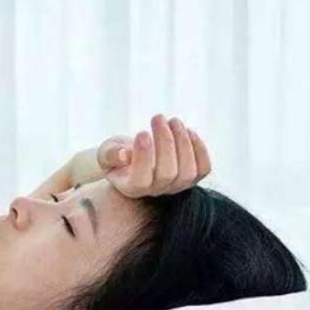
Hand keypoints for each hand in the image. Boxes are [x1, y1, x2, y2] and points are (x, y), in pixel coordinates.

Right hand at [73, 114, 210, 197]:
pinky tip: (188, 131)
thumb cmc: (117, 155)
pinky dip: (199, 149)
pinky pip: (203, 169)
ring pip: (187, 171)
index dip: (143, 157)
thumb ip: (110, 155)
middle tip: (157, 117)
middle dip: (165, 142)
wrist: (133, 161)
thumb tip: (124, 155)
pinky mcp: (191, 178)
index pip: (141, 179)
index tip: (141, 132)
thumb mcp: (106, 153)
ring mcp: (175, 186)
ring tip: (173, 121)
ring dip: (183, 142)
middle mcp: (155, 191)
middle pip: (167, 173)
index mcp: (131, 188)